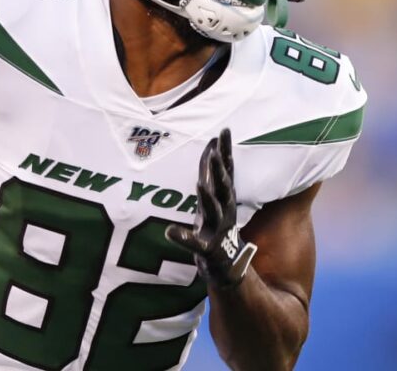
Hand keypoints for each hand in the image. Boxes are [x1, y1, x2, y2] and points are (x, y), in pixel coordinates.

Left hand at [166, 128, 257, 289]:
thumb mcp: (214, 197)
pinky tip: (169, 232)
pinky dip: (182, 238)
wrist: (228, 265)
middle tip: (215, 150)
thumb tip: (211, 145)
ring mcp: (217, 230)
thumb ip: (212, 173)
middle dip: (219, 169)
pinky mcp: (208, 249)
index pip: (226, 170)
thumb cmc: (217, 226)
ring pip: (214, 211)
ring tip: (199, 184)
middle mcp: (224, 210)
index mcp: (224, 198)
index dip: (225, 150)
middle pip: (223, 186)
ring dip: (207, 198)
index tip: (224, 130)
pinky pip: (194, 243)